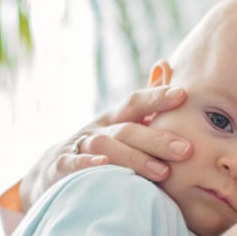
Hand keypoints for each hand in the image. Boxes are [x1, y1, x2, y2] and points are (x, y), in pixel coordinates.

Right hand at [19, 86, 192, 212]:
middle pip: (127, 129)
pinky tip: (105, 166)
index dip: (157, 96)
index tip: (183, 94)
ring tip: (162, 172)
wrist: (50, 170)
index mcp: (114, 118)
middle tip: (186, 149)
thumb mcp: (120, 122)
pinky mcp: (59, 168)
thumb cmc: (100, 146)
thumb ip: (145, 100)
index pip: (135, 103)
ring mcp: (77, 147)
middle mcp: (97, 128)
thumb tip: (165, 63)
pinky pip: (72, 164)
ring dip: (134, 157)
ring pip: (105, 146)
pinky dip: (87, 164)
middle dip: (157, 139)